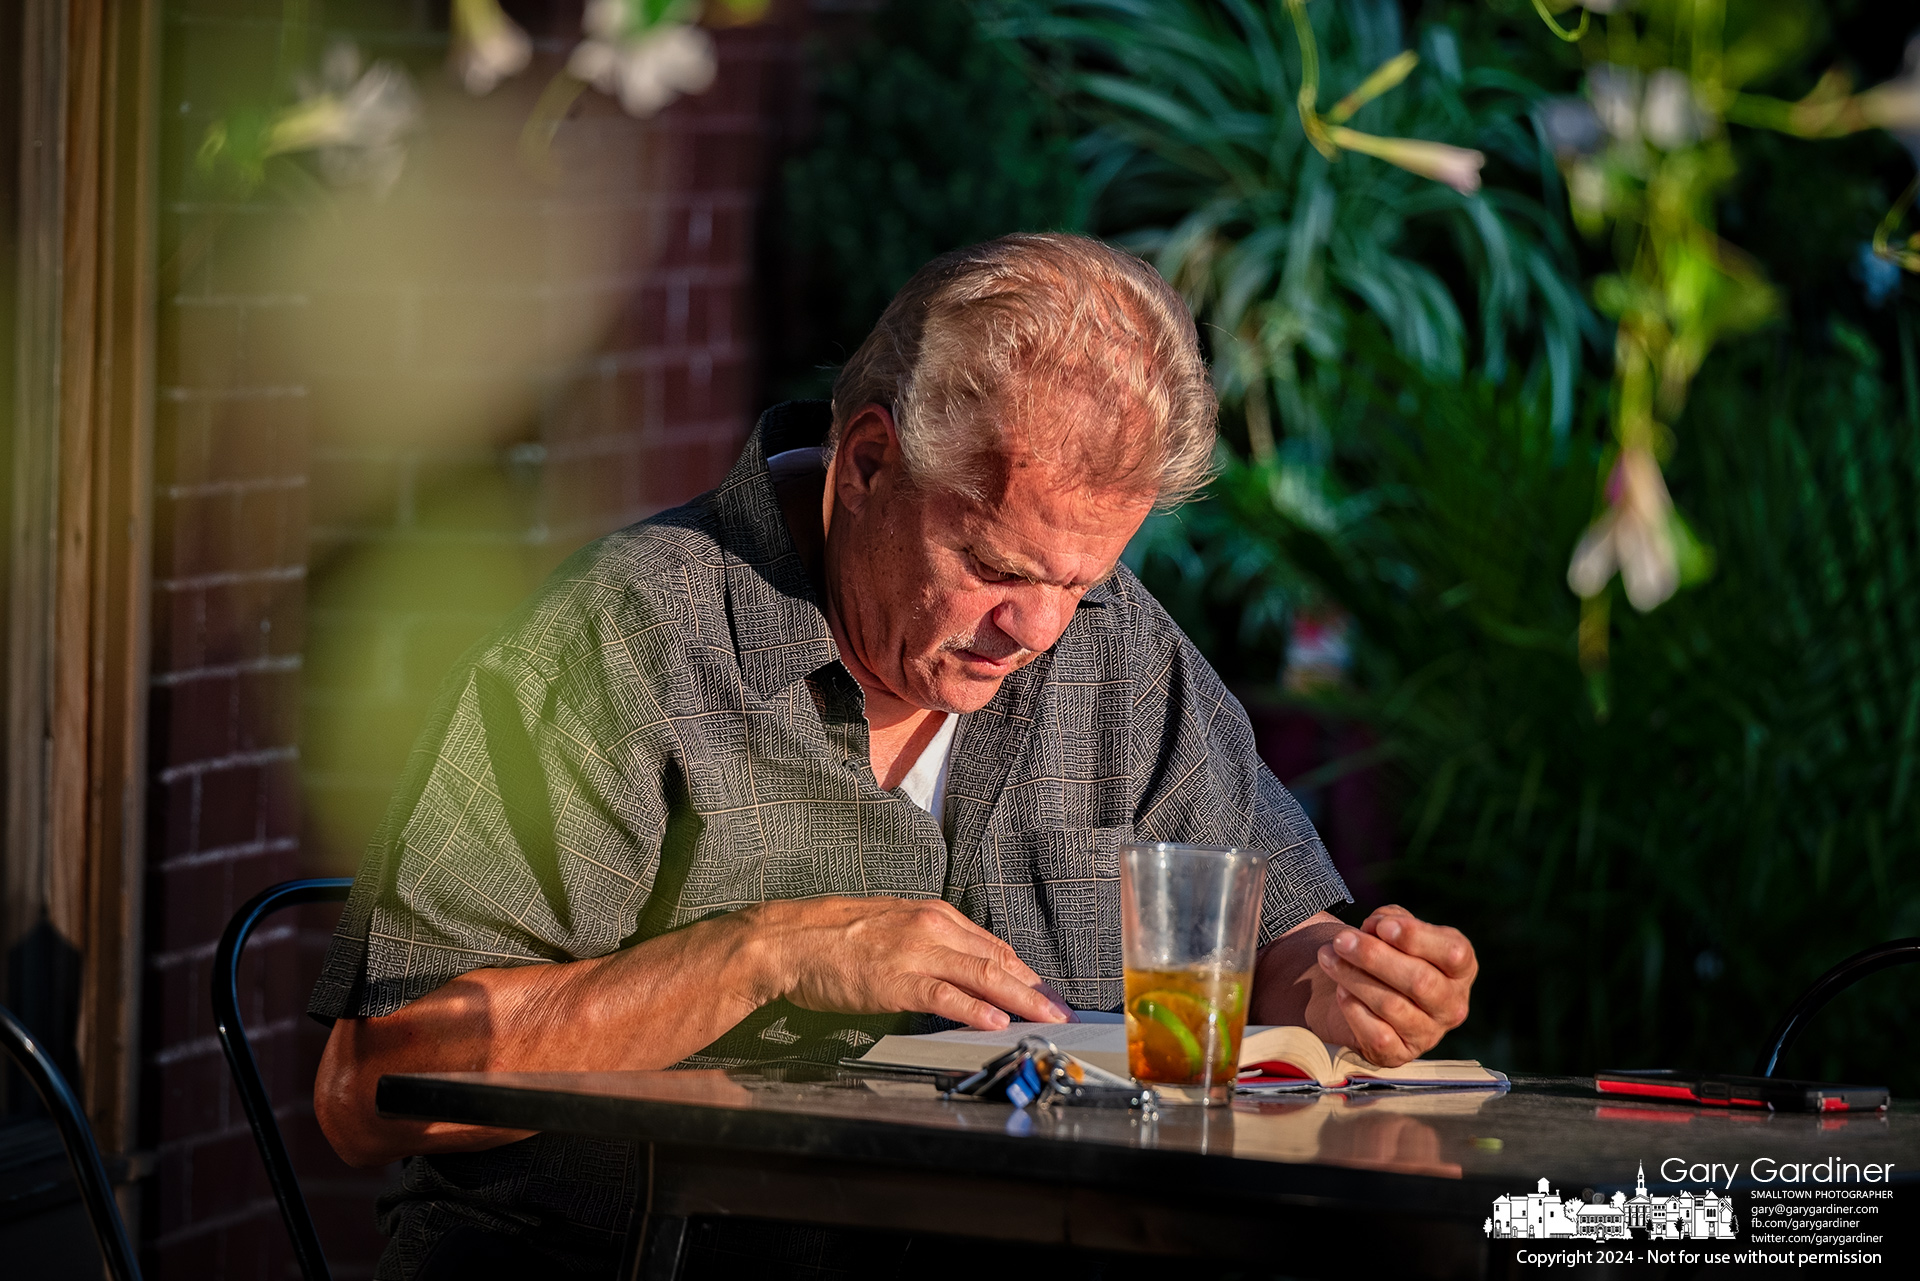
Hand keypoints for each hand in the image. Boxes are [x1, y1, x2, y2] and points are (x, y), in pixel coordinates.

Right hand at [745, 896, 1069, 1030]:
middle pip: (998, 960)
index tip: (1046, 992)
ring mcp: (916, 952)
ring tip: (1048, 1018)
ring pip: (983, 975)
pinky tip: (997, 1021)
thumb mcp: (892, 930)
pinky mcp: (897, 979)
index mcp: (933, 916)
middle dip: (1036, 988)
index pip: (993, 947)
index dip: (1025, 973)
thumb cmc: (835, 939)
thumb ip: (928, 947)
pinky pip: (945, 994)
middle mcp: (932, 928)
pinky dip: (975, 1008)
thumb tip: (958, 974)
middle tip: (1063, 1011)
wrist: (790, 940)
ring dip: (1022, 999)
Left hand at [1315, 904, 1475, 1066]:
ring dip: (1353, 978)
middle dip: (1374, 957)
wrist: (1361, 994)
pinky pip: (1378, 1035)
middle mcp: (1452, 1005)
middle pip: (1420, 982)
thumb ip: (1390, 920)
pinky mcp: (1400, 1054)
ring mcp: (1429, 1034)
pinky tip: (1341, 991)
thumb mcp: (1392, 928)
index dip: (1416, 938)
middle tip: (1341, 941)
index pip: (1453, 953)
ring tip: (1327, 958)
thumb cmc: (1385, 954)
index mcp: (1460, 969)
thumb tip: (1376, 928)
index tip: (1380, 926)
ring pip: (1392, 1006)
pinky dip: (1354, 1010)